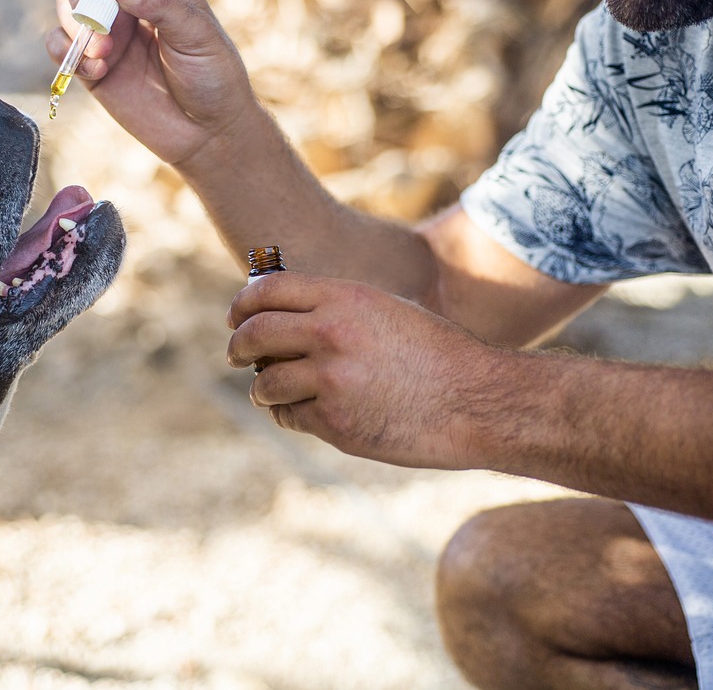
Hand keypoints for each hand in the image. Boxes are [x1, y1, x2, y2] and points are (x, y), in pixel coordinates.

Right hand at [45, 0, 263, 167]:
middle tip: (84, 9)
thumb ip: (160, 4)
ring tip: (102, 53)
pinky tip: (94, 71)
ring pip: (68, 6)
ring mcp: (108, 33)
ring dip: (75, 24)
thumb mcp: (198, 37)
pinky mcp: (92, 65)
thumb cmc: (213, 79)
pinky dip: (65, 52)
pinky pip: (59, 45)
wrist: (207, 134)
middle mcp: (130, 3)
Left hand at [227, 271, 493, 469]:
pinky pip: (289, 416)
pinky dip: (290, 415)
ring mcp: (330, 378)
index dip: (243, 305)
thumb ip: (338, 308)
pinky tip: (304, 413)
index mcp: (344, 297)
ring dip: (263, 388)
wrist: (478, 401)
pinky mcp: (334, 421)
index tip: (235, 317)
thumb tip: (284, 313)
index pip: (267, 291)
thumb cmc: (437, 355)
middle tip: (234, 355)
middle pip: (254, 334)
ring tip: (272, 391)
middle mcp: (330, 332)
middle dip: (237, 346)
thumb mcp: (388, 311)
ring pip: (264, 382)